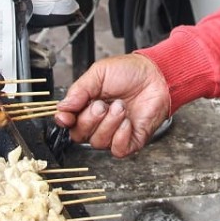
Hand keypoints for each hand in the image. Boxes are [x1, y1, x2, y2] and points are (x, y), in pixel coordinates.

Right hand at [54, 54, 170, 157]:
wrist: (157, 75)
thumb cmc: (130, 71)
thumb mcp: (99, 73)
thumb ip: (79, 90)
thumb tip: (62, 107)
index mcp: (87, 105)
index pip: (68, 122)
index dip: (65, 121)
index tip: (67, 116)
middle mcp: (99, 122)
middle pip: (79, 135)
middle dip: (90, 119)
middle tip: (102, 104)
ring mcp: (114, 132)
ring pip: (98, 142)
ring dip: (109, 124)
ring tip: (120, 107)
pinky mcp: (131, 140)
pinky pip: (117, 149)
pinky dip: (121, 136)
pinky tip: (127, 122)